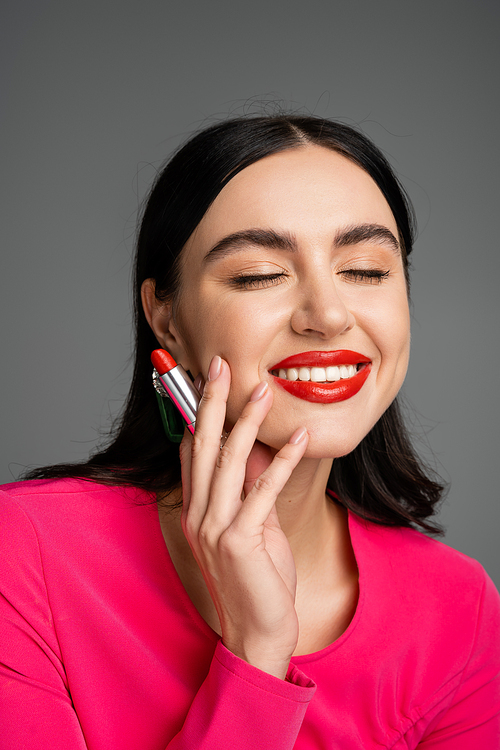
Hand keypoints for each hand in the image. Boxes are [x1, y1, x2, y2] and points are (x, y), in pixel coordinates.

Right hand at [179, 355, 308, 678]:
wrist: (257, 632)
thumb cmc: (257, 578)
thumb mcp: (254, 526)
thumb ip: (253, 490)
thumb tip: (262, 450)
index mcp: (196, 510)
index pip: (190, 451)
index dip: (194, 413)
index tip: (202, 380)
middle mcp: (198, 514)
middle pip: (202, 446)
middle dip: (209, 402)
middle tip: (218, 365)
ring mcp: (214, 528)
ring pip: (229, 461)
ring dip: (247, 421)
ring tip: (263, 389)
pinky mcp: (239, 541)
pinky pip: (263, 491)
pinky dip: (282, 461)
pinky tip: (299, 437)